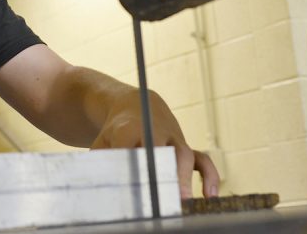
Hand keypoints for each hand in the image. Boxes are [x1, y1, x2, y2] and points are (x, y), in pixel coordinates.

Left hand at [90, 91, 219, 198]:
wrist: (137, 105)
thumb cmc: (114, 132)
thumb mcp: (101, 143)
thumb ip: (100, 164)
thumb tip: (97, 190)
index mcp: (129, 128)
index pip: (131, 143)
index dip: (132, 160)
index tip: (132, 182)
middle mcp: (155, 131)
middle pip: (162, 151)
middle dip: (163, 172)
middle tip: (163, 198)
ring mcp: (173, 138)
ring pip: (184, 153)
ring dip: (186, 177)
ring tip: (185, 201)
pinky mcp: (185, 146)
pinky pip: (202, 159)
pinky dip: (209, 175)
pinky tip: (210, 195)